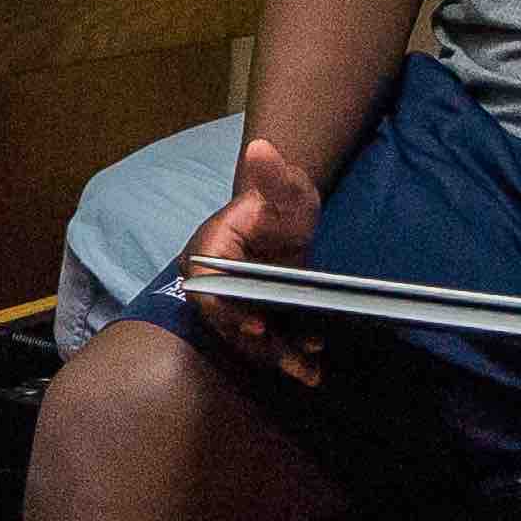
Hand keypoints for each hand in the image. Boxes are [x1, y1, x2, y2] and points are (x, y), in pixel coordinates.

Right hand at [175, 134, 325, 381]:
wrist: (287, 218)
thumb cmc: (281, 201)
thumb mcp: (284, 189)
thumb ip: (272, 175)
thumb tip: (261, 148)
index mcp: (210, 250)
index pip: (209, 286)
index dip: (227, 310)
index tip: (255, 326)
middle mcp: (215, 282)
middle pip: (228, 320)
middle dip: (260, 344)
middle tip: (293, 361)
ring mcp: (233, 301)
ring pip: (248, 336)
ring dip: (277, 357)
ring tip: (308, 371)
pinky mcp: (252, 314)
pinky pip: (264, 340)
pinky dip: (286, 353)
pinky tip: (312, 367)